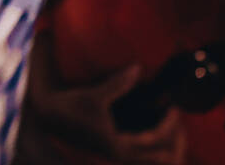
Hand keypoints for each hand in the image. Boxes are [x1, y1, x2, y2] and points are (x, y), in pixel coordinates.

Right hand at [30, 64, 186, 164]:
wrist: (48, 117)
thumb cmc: (69, 107)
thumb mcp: (94, 96)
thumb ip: (118, 84)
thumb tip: (138, 68)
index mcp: (117, 146)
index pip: (154, 140)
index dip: (168, 124)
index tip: (173, 107)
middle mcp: (119, 154)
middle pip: (159, 158)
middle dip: (173, 142)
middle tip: (176, 119)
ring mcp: (116, 153)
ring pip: (150, 158)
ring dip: (162, 143)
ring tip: (168, 122)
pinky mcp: (112, 147)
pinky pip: (141, 152)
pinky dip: (150, 141)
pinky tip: (151, 123)